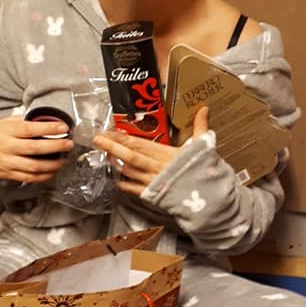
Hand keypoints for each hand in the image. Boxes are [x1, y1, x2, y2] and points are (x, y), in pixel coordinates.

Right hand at [0, 116, 73, 183]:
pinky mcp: (7, 175)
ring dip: (52, 165)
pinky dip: (42, 176)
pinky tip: (52, 172)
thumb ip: (24, 121)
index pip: (30, 129)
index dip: (48, 128)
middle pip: (35, 149)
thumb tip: (46, 120)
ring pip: (33, 167)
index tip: (64, 127)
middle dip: (55, 147)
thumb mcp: (5, 122)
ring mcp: (7, 162)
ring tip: (63, 160)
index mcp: (7, 130)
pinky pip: (28, 178)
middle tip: (69, 144)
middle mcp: (7, 147)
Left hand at [93, 107, 209, 195]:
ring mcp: (153, 182)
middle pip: (129, 155)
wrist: (208, 198)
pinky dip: (123, 184)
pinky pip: (134, 189)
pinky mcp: (153, 195)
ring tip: (105, 156)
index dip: (121, 137)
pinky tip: (116, 180)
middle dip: (111, 147)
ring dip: (115, 164)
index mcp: (166, 153)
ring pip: (128, 171)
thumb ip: (200, 126)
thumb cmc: (204, 171)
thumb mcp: (203, 146)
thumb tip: (204, 108)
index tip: (108, 131)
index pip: (139, 143)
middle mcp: (156, 166)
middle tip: (97, 140)